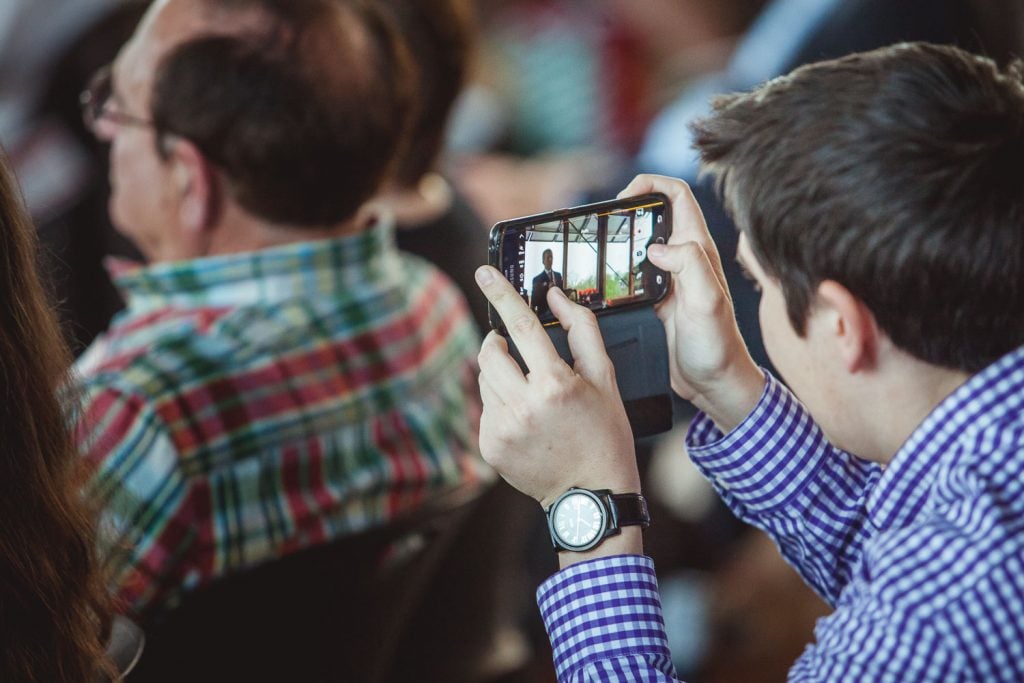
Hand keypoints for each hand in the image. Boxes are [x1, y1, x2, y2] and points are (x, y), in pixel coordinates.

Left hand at [474, 266, 639, 509]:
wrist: (592, 494)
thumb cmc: (605, 435)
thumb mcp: (605, 379)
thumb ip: (582, 331)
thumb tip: (556, 298)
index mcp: (556, 385)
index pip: (521, 327)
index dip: (502, 295)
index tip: (484, 273)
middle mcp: (524, 406)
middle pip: (491, 352)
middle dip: (498, 342)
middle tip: (513, 347)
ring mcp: (503, 428)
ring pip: (485, 379)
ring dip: (501, 375)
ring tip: (530, 392)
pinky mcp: (490, 446)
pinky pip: (485, 408)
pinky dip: (500, 404)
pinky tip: (526, 420)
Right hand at [620, 174, 763, 431]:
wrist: (717, 384)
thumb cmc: (718, 347)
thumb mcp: (706, 302)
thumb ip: (688, 265)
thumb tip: (657, 246)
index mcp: (699, 251)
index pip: (677, 195)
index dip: (650, 185)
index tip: (623, 198)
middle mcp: (688, 258)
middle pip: (657, 212)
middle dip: (630, 207)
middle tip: (606, 221)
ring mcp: (674, 278)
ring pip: (645, 240)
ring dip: (623, 236)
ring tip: (600, 244)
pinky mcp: (662, 298)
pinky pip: (638, 271)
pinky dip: (620, 266)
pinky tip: (607, 279)